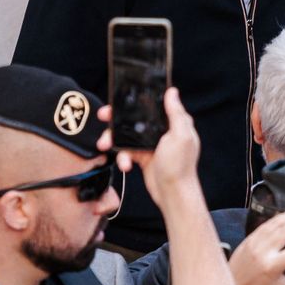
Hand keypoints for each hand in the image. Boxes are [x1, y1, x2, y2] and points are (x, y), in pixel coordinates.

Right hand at [97, 88, 200, 211]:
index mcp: (172, 123)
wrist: (173, 192)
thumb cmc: (180, 165)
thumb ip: (175, 113)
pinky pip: (126, 152)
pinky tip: (126, 166)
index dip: (136, 101)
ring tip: (103, 145)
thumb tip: (172, 91)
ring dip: (113, 140)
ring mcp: (150, 144)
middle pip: (134, 119)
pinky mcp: (142, 157)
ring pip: (126, 136)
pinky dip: (123, 159)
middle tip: (103, 116)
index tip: (120, 98)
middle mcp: (161, 132)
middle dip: (117, 119)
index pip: (153, 106)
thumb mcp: (181, 135)